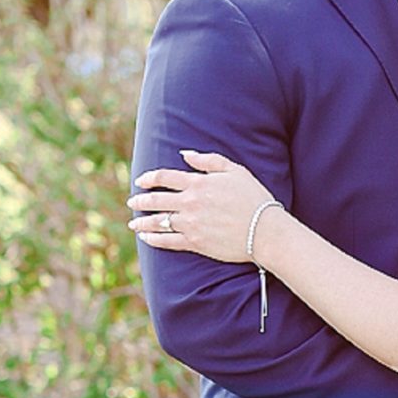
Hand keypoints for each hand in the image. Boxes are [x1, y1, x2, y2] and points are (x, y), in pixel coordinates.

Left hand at [129, 149, 273, 260]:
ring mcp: (191, 224)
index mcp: (198, 184)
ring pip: (158, 222)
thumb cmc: (254, 198)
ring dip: (142, 222)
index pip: (164, 177)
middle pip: (156, 200)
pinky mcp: (195, 243)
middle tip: (132, 202)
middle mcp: (190, 203)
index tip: (140, 181)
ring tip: (134, 224)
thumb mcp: (235, 171)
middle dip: (140, 201)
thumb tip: (185, 154)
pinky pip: (167, 241)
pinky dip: (153, 239)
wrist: (265, 231)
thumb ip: (208, 160)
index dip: (149, 178)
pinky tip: (146, 238)